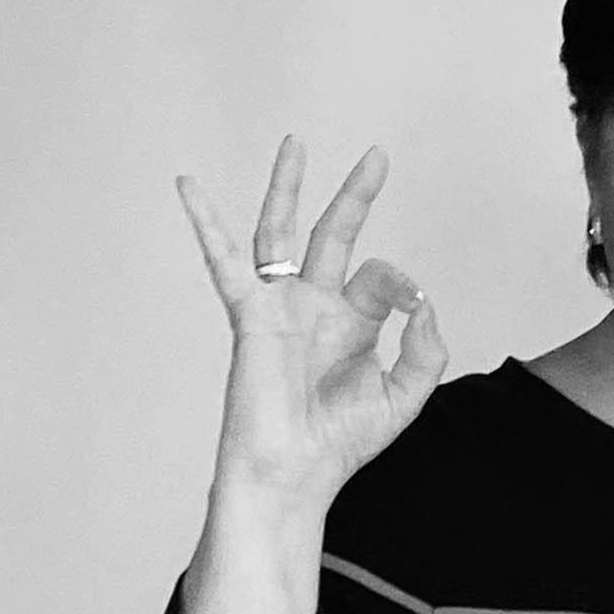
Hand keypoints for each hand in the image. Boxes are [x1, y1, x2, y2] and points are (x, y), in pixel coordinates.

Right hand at [176, 135, 447, 509]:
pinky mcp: (251, 314)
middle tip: (377, 155)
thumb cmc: (343, 440)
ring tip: (295, 144)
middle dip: (357, 195)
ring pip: (282, 233)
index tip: (412, 306)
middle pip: (336, 235)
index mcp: (354, 324)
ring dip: (288, 188)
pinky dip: (206, 223)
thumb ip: (425, 350)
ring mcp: (282, 305)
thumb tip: (423, 302)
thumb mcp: (405, 396)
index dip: (402, 284)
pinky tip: (189, 186)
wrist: (297, 469)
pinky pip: (225, 261)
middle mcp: (317, 307)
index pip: (382, 277)